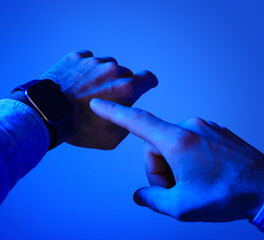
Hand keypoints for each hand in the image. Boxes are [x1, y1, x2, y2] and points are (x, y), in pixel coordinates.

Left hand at [41, 50, 157, 149]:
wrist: (47, 115)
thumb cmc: (78, 128)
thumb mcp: (111, 138)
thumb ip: (127, 122)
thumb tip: (128, 114)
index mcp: (126, 89)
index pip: (148, 78)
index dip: (148, 82)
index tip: (145, 83)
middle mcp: (112, 71)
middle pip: (124, 74)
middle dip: (118, 85)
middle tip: (102, 99)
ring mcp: (93, 62)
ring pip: (105, 66)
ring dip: (100, 76)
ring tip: (85, 91)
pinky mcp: (76, 58)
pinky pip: (87, 59)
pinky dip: (85, 68)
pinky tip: (76, 82)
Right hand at [90, 99, 263, 221]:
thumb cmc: (229, 196)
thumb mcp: (183, 207)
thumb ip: (153, 199)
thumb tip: (140, 196)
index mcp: (178, 141)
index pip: (137, 121)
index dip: (113, 113)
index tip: (98, 104)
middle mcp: (191, 127)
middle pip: (155, 145)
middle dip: (158, 169)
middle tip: (175, 190)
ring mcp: (205, 127)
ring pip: (172, 144)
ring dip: (174, 165)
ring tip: (193, 184)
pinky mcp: (215, 131)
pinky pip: (189, 141)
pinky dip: (188, 158)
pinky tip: (204, 175)